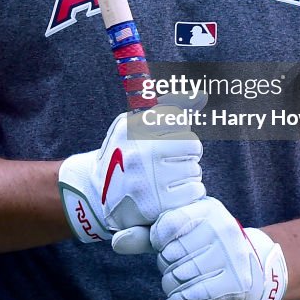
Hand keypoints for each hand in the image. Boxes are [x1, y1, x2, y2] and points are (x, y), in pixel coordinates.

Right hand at [58, 107, 203, 242]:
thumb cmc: (123, 153)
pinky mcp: (157, 205)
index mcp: (133, 129)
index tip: (164, 140)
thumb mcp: (133, 124)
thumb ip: (168, 107)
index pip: (178, 118)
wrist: (97, 195)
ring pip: (195, 169)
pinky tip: (173, 192)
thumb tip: (202, 94)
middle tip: (171, 160)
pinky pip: (195, 191)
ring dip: (188, 173)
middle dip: (186, 152)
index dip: (175, 130)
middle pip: (192, 144)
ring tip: (169, 177)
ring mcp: (148, 180)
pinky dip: (190, 191)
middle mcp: (141, 153)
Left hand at [150, 197, 287, 299]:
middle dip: (165, 268)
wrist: (254, 268)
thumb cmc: (206, 248)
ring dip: (170, 287)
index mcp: (207, 210)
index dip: (158, 241)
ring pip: (179, 277)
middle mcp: (221, 228)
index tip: (165, 247)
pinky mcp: (235, 281)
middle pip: (170, 255)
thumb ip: (147, 236)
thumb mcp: (182, 234)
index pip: (166, 226)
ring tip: (175, 286)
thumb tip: (116, 242)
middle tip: (174, 269)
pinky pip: (192, 296)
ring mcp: (230, 255)